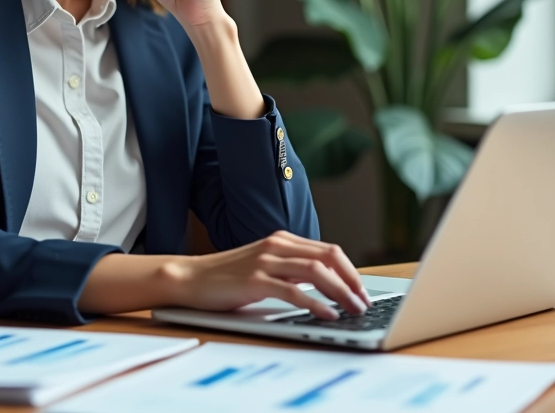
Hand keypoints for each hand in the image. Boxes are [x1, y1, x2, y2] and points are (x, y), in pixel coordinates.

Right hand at [159, 230, 371, 319]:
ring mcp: (266, 261)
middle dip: (352, 281)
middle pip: (329, 257)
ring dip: (341, 292)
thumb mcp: (264, 266)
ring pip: (316, 272)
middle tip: (364, 302)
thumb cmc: (226, 277)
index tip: (362, 291)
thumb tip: (323, 285)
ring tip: (353, 309)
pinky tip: (327, 314)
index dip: (350, 271)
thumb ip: (290, 270)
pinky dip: (316, 303)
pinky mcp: (255, 280)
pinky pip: (294, 291)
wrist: (190, 278)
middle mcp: (277, 245)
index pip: (329, 251)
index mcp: (282, 240)